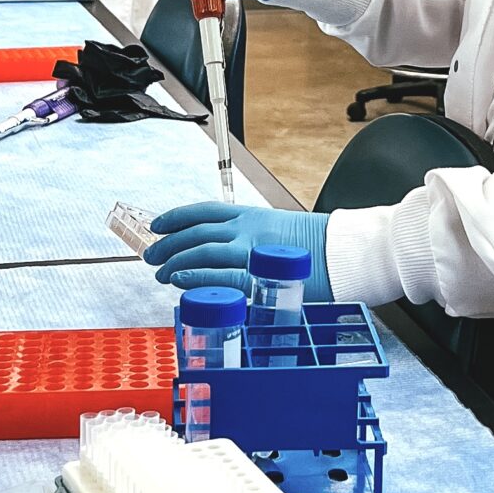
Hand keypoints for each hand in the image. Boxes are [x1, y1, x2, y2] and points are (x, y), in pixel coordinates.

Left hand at [145, 203, 331, 299]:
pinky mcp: (259, 275)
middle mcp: (246, 228)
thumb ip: (247, 238)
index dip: (175, 218)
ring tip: (160, 272)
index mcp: (250, 215)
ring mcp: (251, 251)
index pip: (202, 212)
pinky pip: (220, 276)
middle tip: (151, 255)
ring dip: (175, 261)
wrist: (341, 252)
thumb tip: (221, 252)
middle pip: (195, 232)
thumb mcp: (275, 230)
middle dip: (168, 243)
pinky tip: (180, 280)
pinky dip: (196, 277)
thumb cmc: (314, 245)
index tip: (157, 225)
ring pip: (202, 252)